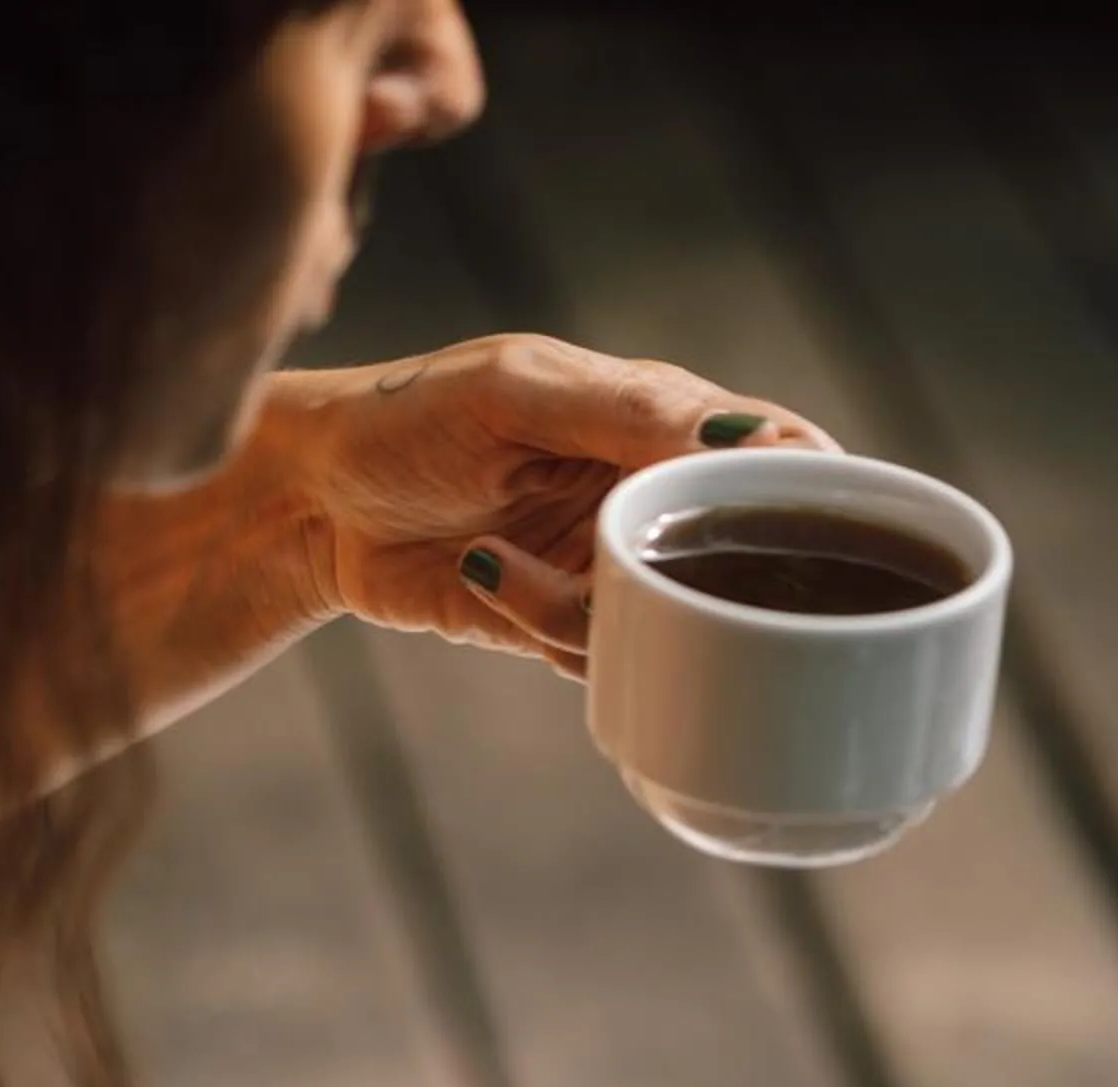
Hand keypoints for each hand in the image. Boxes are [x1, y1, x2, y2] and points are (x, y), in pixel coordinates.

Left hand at [275, 334, 837, 676]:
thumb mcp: (518, 393)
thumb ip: (630, 411)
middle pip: (735, 561)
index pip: (775, 456)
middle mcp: (652, 496)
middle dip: (686, 581)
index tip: (794, 529)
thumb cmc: (408, 417)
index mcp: (659, 418)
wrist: (313, 502)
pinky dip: (551, 639)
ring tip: (497, 563)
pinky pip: (608, 662)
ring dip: (581, 612)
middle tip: (610, 564)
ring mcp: (615, 569)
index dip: (804, 495)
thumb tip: (747, 435)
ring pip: (669, 626)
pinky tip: (491, 586)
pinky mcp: (571, 629)